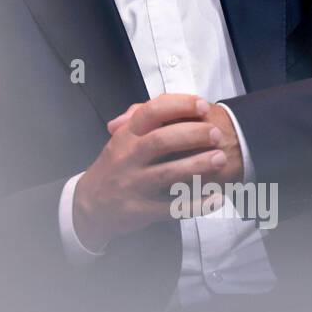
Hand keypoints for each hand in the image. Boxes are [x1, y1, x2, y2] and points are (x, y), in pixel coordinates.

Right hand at [72, 94, 229, 251]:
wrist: (91, 205)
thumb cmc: (115, 167)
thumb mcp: (121, 139)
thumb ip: (143, 118)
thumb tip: (172, 101)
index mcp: (125, 136)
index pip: (150, 112)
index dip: (179, 105)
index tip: (202, 105)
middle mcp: (127, 158)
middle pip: (161, 141)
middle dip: (194, 135)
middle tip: (217, 134)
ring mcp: (133, 185)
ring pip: (168, 173)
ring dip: (198, 165)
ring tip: (221, 158)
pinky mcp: (141, 211)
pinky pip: (172, 208)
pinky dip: (197, 204)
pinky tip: (216, 198)